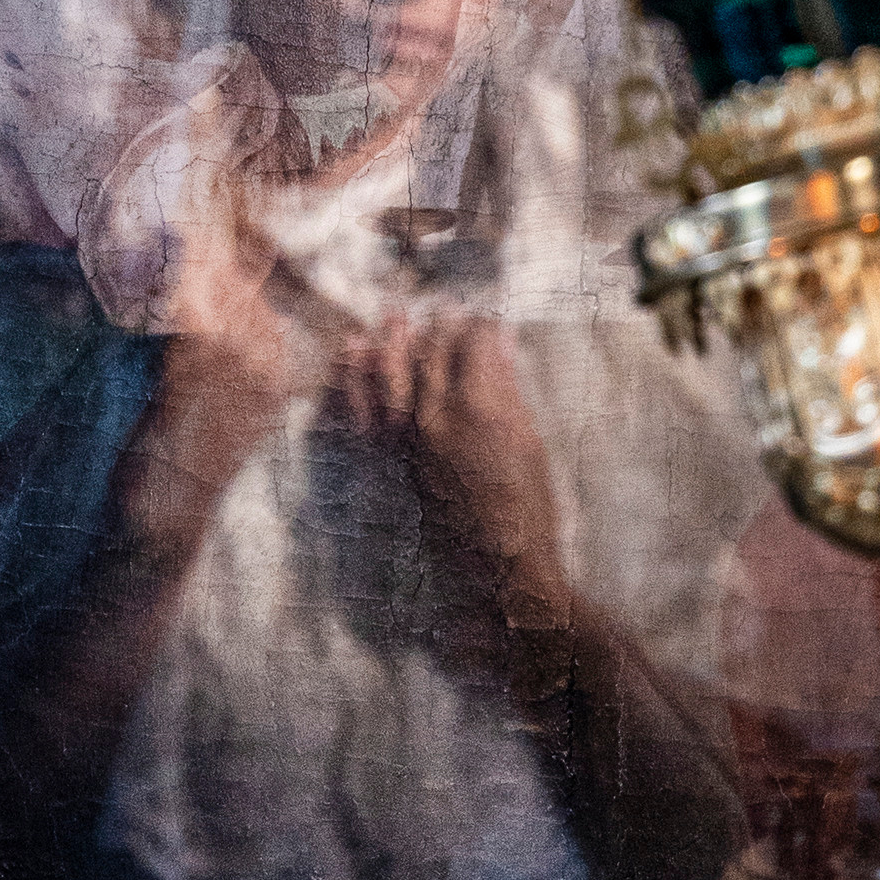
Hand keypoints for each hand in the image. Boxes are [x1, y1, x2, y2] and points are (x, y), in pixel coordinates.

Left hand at [336, 311, 564, 600]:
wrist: (497, 570)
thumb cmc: (527, 508)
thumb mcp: (527, 441)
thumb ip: (508, 388)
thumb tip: (501, 344)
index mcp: (477, 406)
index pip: (473, 342)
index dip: (481, 326)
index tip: (485, 321)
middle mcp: (432, 415)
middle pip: (430, 351)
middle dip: (438, 326)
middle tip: (443, 309)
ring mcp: (402, 439)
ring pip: (387, 371)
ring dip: (391, 340)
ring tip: (393, 316)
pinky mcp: (383, 463)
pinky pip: (355, 409)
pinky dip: (352, 377)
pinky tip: (352, 354)